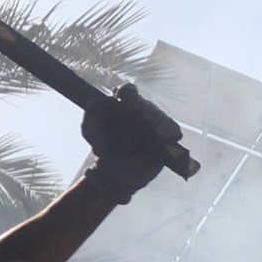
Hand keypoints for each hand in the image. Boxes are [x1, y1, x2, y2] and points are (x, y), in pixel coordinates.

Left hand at [80, 83, 182, 201]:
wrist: (117, 172)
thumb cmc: (105, 146)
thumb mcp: (90, 128)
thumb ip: (94, 110)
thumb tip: (110, 100)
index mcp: (124, 101)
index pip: (128, 90)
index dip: (125, 100)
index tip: (120, 111)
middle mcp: (143, 106)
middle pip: (142, 106)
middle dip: (129, 127)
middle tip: (122, 141)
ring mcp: (158, 118)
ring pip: (154, 117)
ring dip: (142, 136)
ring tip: (134, 147)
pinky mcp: (171, 132)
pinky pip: (169, 128)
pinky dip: (157, 140)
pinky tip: (148, 149)